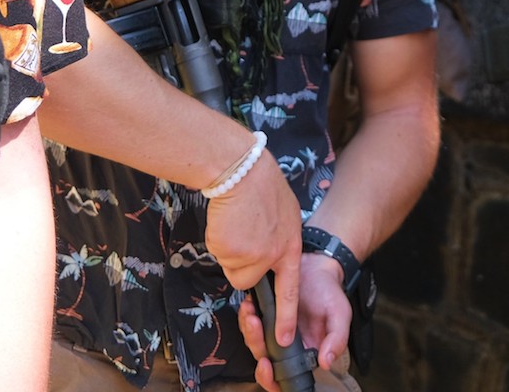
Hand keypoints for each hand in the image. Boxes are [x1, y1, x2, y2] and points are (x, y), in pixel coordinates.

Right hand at [204, 152, 300, 342]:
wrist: (241, 169)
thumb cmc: (259, 184)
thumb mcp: (283, 213)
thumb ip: (277, 238)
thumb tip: (265, 257)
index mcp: (290, 245)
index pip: (289, 288)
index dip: (286, 315)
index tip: (283, 339)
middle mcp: (274, 256)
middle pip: (248, 280)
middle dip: (239, 264)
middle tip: (242, 232)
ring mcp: (254, 256)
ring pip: (231, 269)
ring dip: (228, 250)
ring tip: (236, 221)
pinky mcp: (232, 253)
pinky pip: (219, 256)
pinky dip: (218, 241)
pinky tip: (227, 220)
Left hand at [235, 261, 350, 391]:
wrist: (318, 267)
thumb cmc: (329, 293)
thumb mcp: (340, 315)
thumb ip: (337, 340)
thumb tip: (326, 362)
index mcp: (304, 353)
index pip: (284, 377)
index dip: (271, 377)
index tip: (266, 365)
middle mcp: (287, 346)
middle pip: (264, 359)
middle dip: (256, 345)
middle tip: (255, 327)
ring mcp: (273, 331)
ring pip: (254, 341)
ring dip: (249, 330)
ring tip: (251, 313)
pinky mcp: (264, 315)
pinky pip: (249, 322)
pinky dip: (246, 315)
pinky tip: (250, 305)